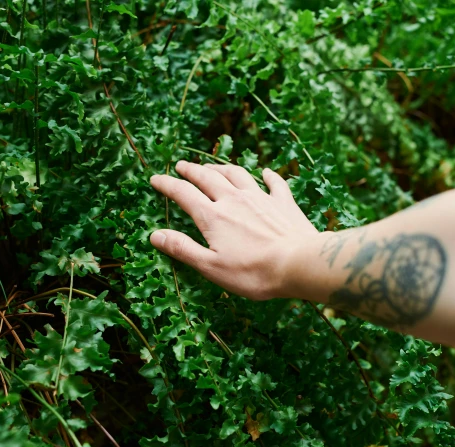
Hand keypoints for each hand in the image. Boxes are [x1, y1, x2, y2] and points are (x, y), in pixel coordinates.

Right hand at [149, 160, 317, 299]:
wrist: (299, 263)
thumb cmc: (253, 272)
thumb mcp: (211, 266)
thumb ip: (182, 249)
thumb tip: (155, 235)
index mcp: (213, 217)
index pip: (184, 194)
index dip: (167, 185)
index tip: (155, 178)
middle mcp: (234, 200)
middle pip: (208, 178)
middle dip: (191, 170)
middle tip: (181, 165)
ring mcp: (260, 198)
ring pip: (236, 174)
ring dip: (221, 168)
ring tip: (212, 166)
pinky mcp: (283, 203)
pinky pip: (274, 183)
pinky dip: (268, 175)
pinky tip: (265, 172)